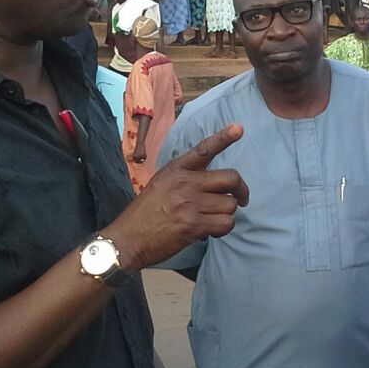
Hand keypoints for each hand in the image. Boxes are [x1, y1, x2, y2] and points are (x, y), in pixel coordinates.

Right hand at [105, 124, 248, 268]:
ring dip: (226, 215)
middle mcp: (185, 182)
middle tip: (241, 199)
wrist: (127, 238)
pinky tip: (209, 231)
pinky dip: (222, 229)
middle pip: (231, 178)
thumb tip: (213, 184)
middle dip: (241, 190)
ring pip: (230, 205)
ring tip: (211, 220)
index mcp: (177, 169)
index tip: (239, 128)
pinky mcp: (193, 225)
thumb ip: (185, 178)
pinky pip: (225, 223)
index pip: (204, 149)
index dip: (224, 138)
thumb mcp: (161, 184)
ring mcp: (190, 203)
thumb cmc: (145, 213)